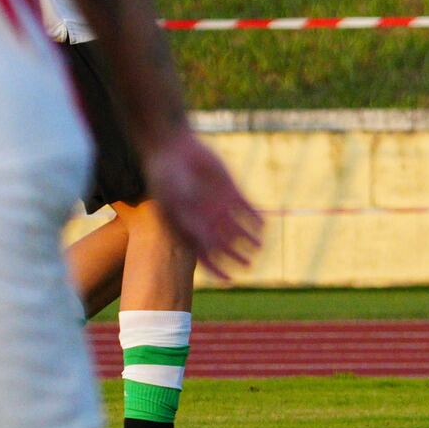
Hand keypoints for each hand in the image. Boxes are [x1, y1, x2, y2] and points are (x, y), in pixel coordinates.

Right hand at [142, 133, 262, 279]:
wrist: (173, 148)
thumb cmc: (165, 173)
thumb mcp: (172, 196)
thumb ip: (188, 215)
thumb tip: (203, 234)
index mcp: (187, 227)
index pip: (203, 255)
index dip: (216, 269)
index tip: (229, 279)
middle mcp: (204, 219)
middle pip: (223, 245)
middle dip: (235, 256)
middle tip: (248, 265)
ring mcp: (218, 206)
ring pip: (237, 228)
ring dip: (248, 238)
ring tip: (258, 245)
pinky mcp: (229, 191)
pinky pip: (245, 208)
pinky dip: (254, 217)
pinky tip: (263, 225)